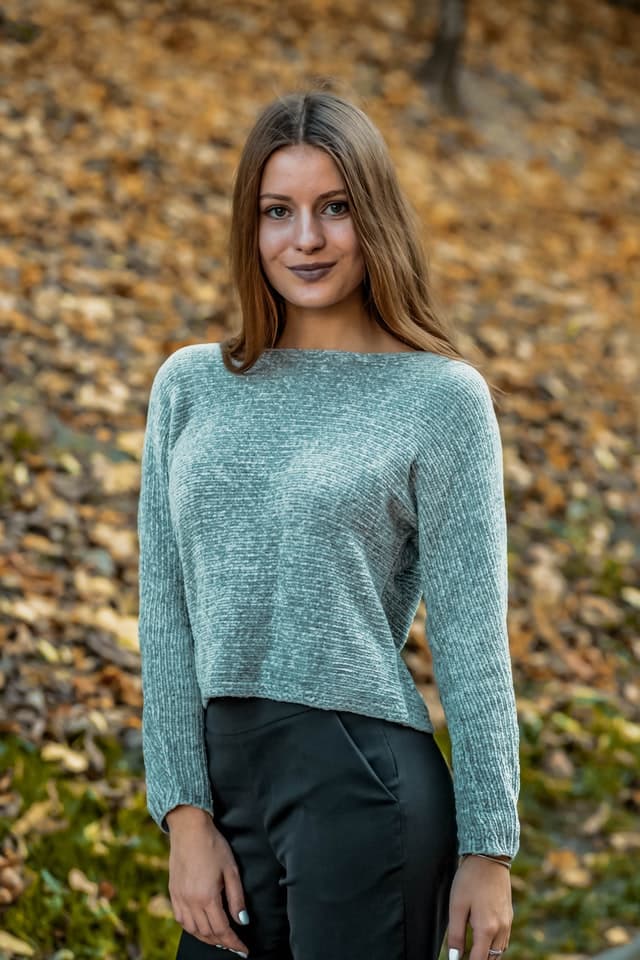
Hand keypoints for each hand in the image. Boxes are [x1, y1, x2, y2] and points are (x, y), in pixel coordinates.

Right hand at [167, 806, 249, 955]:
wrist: (189, 829)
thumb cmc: (213, 845)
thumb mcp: (231, 870)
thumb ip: (237, 898)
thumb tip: (242, 921)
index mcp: (207, 897)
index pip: (222, 930)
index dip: (234, 942)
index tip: (244, 949)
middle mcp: (190, 902)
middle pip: (207, 933)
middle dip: (222, 943)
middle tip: (235, 945)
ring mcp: (179, 898)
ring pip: (193, 930)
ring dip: (207, 938)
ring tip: (220, 939)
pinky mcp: (173, 893)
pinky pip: (181, 920)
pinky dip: (192, 929)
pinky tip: (201, 927)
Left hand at [447, 855, 512, 959]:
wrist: (490, 857)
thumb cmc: (470, 880)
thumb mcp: (456, 906)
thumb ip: (455, 935)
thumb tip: (454, 956)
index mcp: (486, 929)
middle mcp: (501, 930)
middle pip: (491, 959)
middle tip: (465, 956)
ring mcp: (507, 923)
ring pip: (499, 951)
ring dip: (487, 955)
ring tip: (473, 951)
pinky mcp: (509, 916)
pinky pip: (503, 940)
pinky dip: (494, 945)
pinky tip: (484, 939)